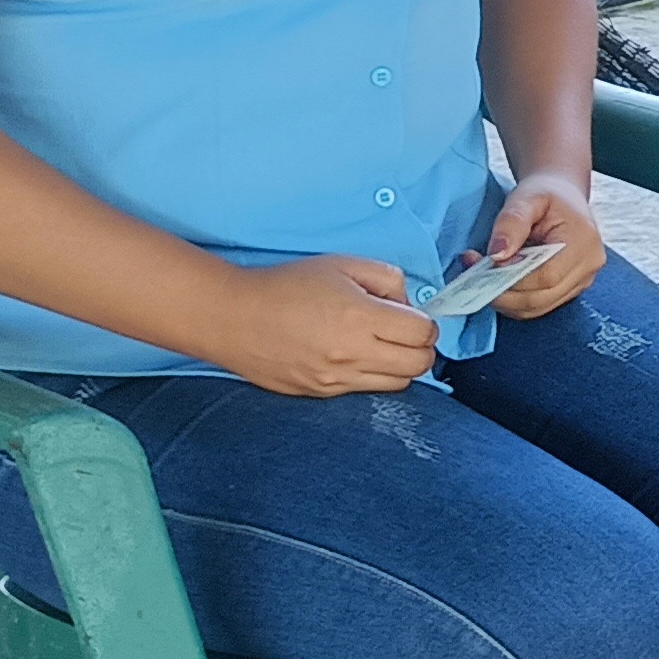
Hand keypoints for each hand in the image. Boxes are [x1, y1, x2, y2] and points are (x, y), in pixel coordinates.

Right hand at [207, 256, 439, 396]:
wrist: (233, 317)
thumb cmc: (285, 286)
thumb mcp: (341, 264)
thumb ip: (387, 278)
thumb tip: (409, 304)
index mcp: (359, 317)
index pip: (423, 333)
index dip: (426, 323)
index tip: (412, 316)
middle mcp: (351, 354)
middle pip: (419, 365)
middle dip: (421, 348)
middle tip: (404, 333)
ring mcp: (336, 380)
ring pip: (398, 385)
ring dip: (399, 366)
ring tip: (378, 346)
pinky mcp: (321, 394)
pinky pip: (365, 392)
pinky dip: (371, 376)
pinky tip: (352, 357)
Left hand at [475, 174, 604, 319]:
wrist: (562, 194)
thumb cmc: (545, 192)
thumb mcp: (525, 198)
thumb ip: (511, 223)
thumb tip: (497, 254)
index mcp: (583, 243)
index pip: (545, 277)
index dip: (511, 277)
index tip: (482, 264)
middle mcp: (589, 267)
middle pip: (541, 298)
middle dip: (502, 292)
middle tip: (474, 272)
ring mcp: (583, 281)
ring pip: (537, 307)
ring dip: (505, 298)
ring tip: (483, 274)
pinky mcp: (572, 289)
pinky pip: (539, 305)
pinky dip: (514, 299)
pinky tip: (499, 280)